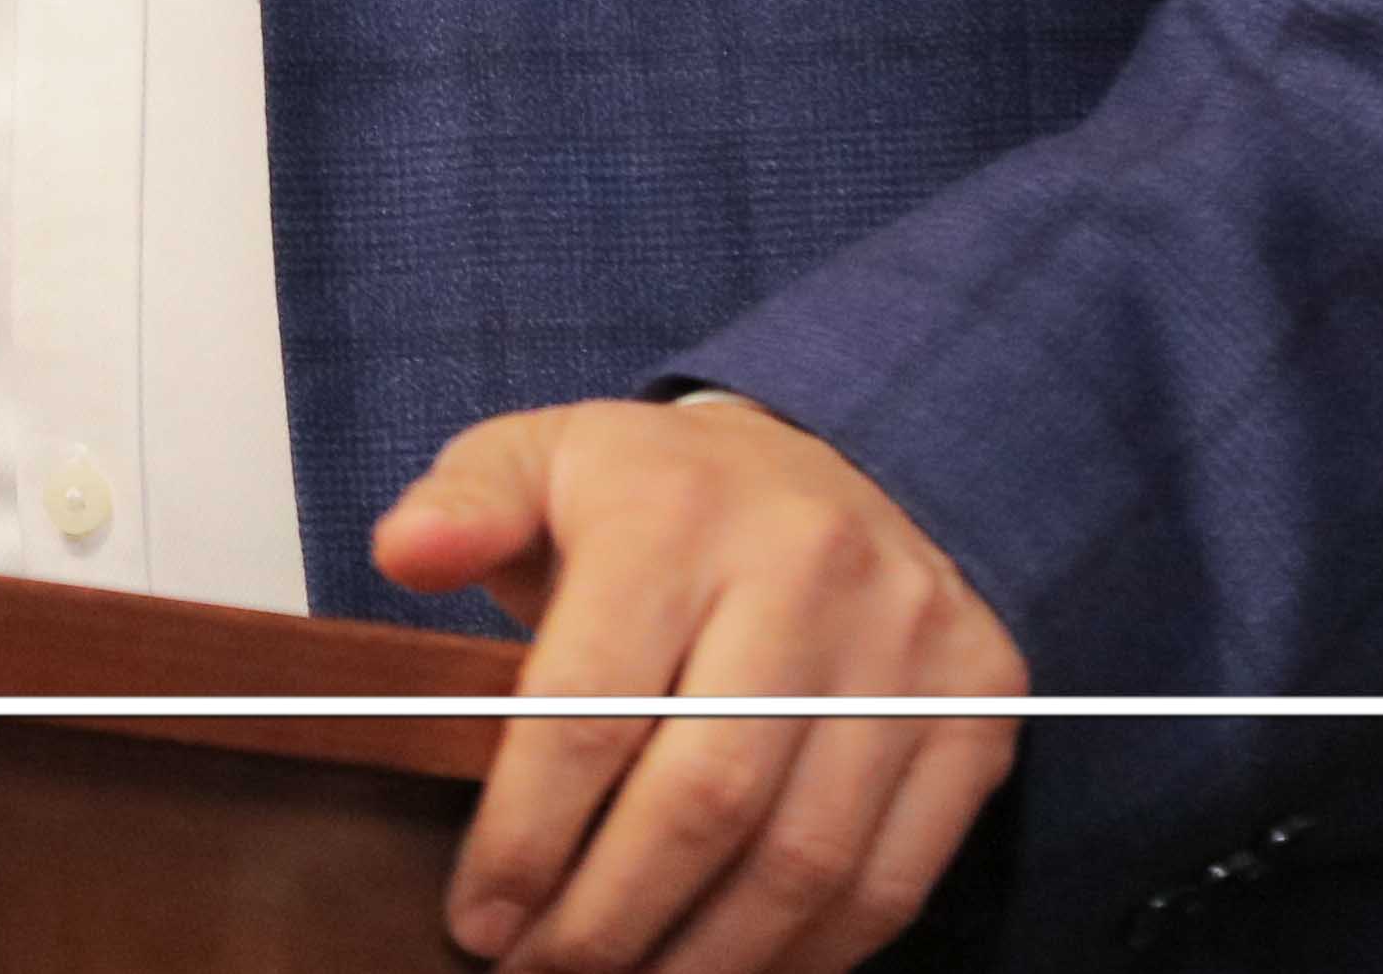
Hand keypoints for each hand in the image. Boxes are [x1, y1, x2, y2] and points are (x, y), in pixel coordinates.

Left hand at [374, 393, 1021, 973]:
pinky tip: (728, 970)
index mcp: (681, 508)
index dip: (527, 839)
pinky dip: (805, 956)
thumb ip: (466, 509)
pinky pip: (891, 877)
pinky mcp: (978, 705)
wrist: (836, 461)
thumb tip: (404, 554)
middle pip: (706, 798)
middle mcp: (810, 565)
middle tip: (539, 971)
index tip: (479, 920)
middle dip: (608, 922)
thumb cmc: (664, 496)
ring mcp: (910, 640)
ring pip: (803, 858)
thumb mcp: (542, 462)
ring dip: (702, 960)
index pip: (593, 704)